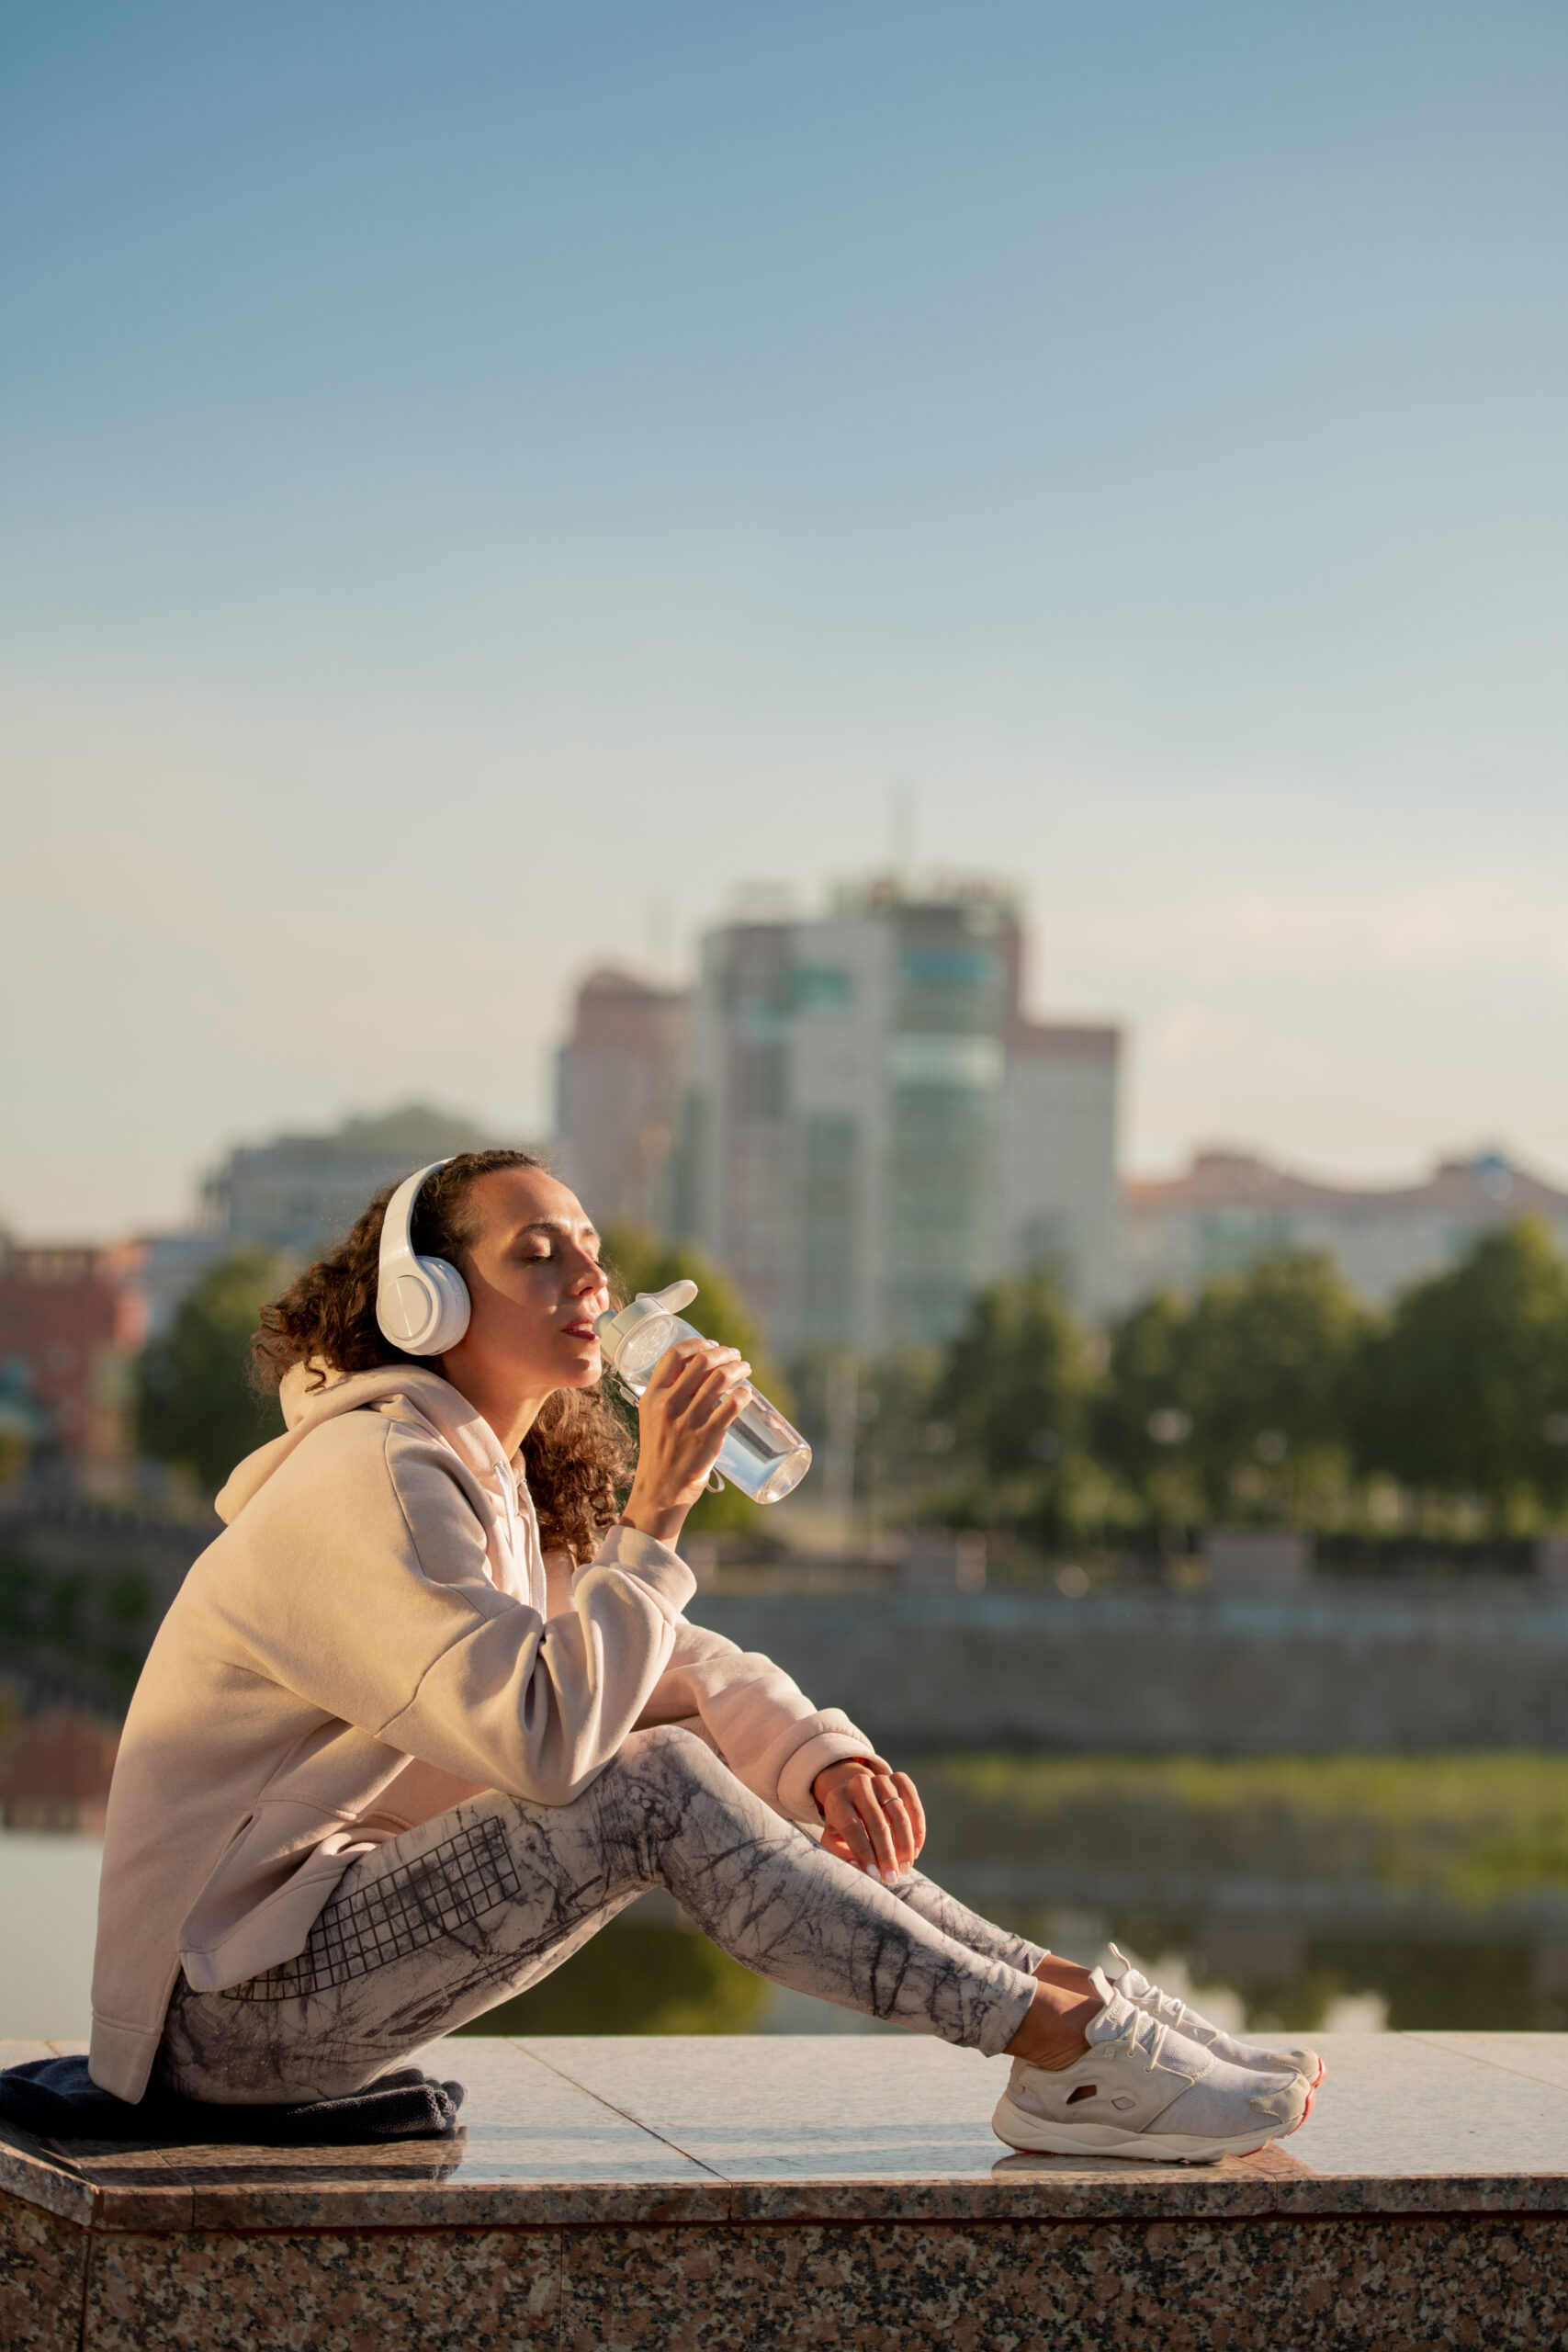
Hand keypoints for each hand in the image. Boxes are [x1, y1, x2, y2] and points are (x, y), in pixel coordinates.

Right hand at [619, 1338, 751, 1544]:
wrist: (661, 1489)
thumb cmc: (659, 1452)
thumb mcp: (652, 1418)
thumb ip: (667, 1395)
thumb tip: (695, 1372)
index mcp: (652, 1396)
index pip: (674, 1355)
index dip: (697, 1343)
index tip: (710, 1344)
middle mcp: (669, 1405)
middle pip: (702, 1362)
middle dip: (724, 1353)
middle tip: (734, 1355)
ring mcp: (689, 1421)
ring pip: (720, 1379)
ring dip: (738, 1368)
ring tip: (745, 1369)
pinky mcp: (708, 1437)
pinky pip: (732, 1405)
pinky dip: (744, 1394)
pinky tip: (747, 1392)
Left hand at [813, 1757, 925, 1879]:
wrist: (856, 1794)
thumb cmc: (844, 1825)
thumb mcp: (834, 1838)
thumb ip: (841, 1854)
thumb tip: (860, 1868)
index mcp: (837, 1799)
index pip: (852, 1827)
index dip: (864, 1852)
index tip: (874, 1875)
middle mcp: (858, 1784)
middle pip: (877, 1823)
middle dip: (887, 1854)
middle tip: (892, 1878)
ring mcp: (880, 1779)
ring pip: (899, 1815)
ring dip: (905, 1845)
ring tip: (905, 1868)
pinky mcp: (899, 1779)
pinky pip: (913, 1806)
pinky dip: (917, 1830)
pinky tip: (915, 1851)